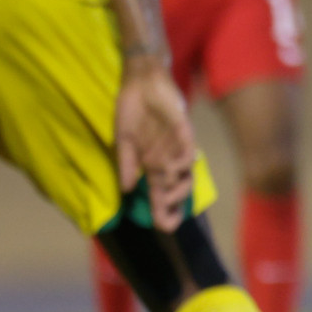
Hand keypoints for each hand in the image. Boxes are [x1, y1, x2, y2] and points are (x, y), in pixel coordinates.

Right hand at [113, 60, 197, 230]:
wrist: (140, 83)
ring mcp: (177, 146)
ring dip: (177, 187)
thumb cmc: (132, 112)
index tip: (164, 228)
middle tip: (165, 212)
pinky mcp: (183, 131)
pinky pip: (188, 151)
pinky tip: (170, 167)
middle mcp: (168, 159)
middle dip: (174, 205)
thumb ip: (126, 164)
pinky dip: (181, 162)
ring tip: (162, 188)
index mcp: (153, 165)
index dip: (164, 212)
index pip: (160, 194)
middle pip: (178, 190)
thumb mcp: (124, 141)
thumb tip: (125, 190)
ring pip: (186, 175)